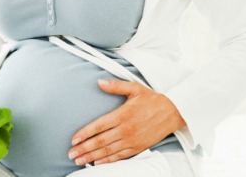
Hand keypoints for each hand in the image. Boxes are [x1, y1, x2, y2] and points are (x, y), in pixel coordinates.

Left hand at [68, 79, 185, 165]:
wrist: (174, 112)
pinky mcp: (138, 148)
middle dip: (84, 149)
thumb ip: (115, 86)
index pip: (98, 126)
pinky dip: (108, 161)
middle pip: (100, 141)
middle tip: (71, 154)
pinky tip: (97, 163)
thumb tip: (99, 82)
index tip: (73, 139)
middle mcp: (125, 130)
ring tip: (79, 160)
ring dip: (92, 157)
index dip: (84, 134)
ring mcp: (132, 141)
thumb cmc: (152, 99)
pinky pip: (120, 157)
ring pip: (108, 151)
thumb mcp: (134, 88)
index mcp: (122, 115)